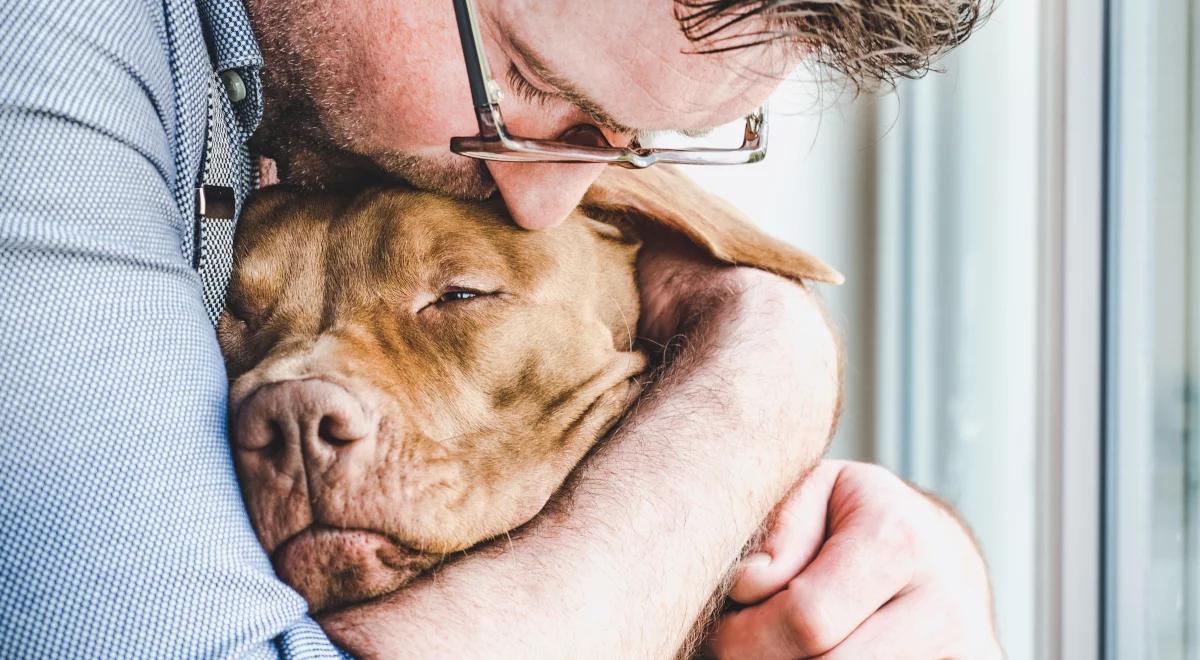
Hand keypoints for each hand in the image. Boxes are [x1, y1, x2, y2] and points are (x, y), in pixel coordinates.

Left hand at [708, 460, 1001, 659]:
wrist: (941, 553)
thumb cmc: (859, 519)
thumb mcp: (814, 492)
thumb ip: (777, 531)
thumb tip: (749, 584)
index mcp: (897, 540)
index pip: (806, 619)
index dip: (744, 634)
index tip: (723, 626)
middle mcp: (945, 604)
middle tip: (740, 645)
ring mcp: (966, 653)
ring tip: (779, 645)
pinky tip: (814, 654)